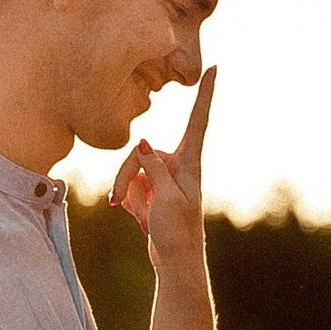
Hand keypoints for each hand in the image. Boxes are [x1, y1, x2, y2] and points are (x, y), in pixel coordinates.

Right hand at [108, 65, 213, 260]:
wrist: (175, 261)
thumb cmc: (179, 232)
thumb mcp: (167, 198)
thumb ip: (154, 167)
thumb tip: (143, 142)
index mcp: (189, 164)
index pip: (198, 121)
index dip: (204, 95)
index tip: (213, 69)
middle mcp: (176, 166)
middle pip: (142, 152)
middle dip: (126, 173)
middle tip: (117, 199)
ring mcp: (161, 177)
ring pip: (131, 166)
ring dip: (122, 186)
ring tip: (119, 206)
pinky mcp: (149, 189)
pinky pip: (129, 182)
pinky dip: (124, 195)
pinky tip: (126, 211)